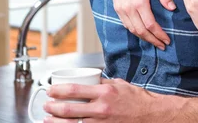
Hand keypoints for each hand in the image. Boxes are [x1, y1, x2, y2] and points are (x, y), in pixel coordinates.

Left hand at [43, 78, 171, 122]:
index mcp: (105, 92)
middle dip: (52, 107)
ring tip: (48, 118)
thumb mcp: (120, 84)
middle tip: (46, 105)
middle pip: (68, 109)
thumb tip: (89, 80)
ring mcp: (101, 122)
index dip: (58, 90)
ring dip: (55, 121)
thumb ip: (103, 83)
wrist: (151, 114)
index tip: (51, 90)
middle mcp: (101, 108)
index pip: (74, 90)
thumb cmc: (137, 100)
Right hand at [112, 0, 174, 49]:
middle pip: (142, 31)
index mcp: (140, 2)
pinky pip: (127, 25)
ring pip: (133, 30)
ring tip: (155, 42)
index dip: (159, 34)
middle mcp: (129, 9)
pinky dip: (136, 32)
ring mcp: (121, 10)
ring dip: (144, 38)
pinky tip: (144, 34)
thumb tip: (172, 8)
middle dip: (153, 40)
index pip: (151, 24)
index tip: (167, 40)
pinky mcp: (117, 9)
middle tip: (163, 45)